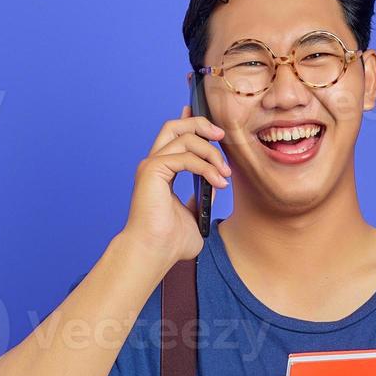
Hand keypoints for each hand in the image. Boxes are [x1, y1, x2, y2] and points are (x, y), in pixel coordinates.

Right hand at [120, 105, 229, 266]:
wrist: (154, 252)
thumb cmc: (170, 241)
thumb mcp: (193, 215)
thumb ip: (201, 197)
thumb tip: (215, 183)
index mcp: (161, 172)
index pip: (175, 136)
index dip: (193, 123)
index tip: (214, 127)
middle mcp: (154, 164)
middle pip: (175, 126)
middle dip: (201, 124)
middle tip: (221, 136)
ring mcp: (151, 166)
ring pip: (184, 138)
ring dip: (211, 152)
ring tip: (224, 174)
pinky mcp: (153, 171)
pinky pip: (185, 157)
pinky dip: (206, 167)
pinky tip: (218, 182)